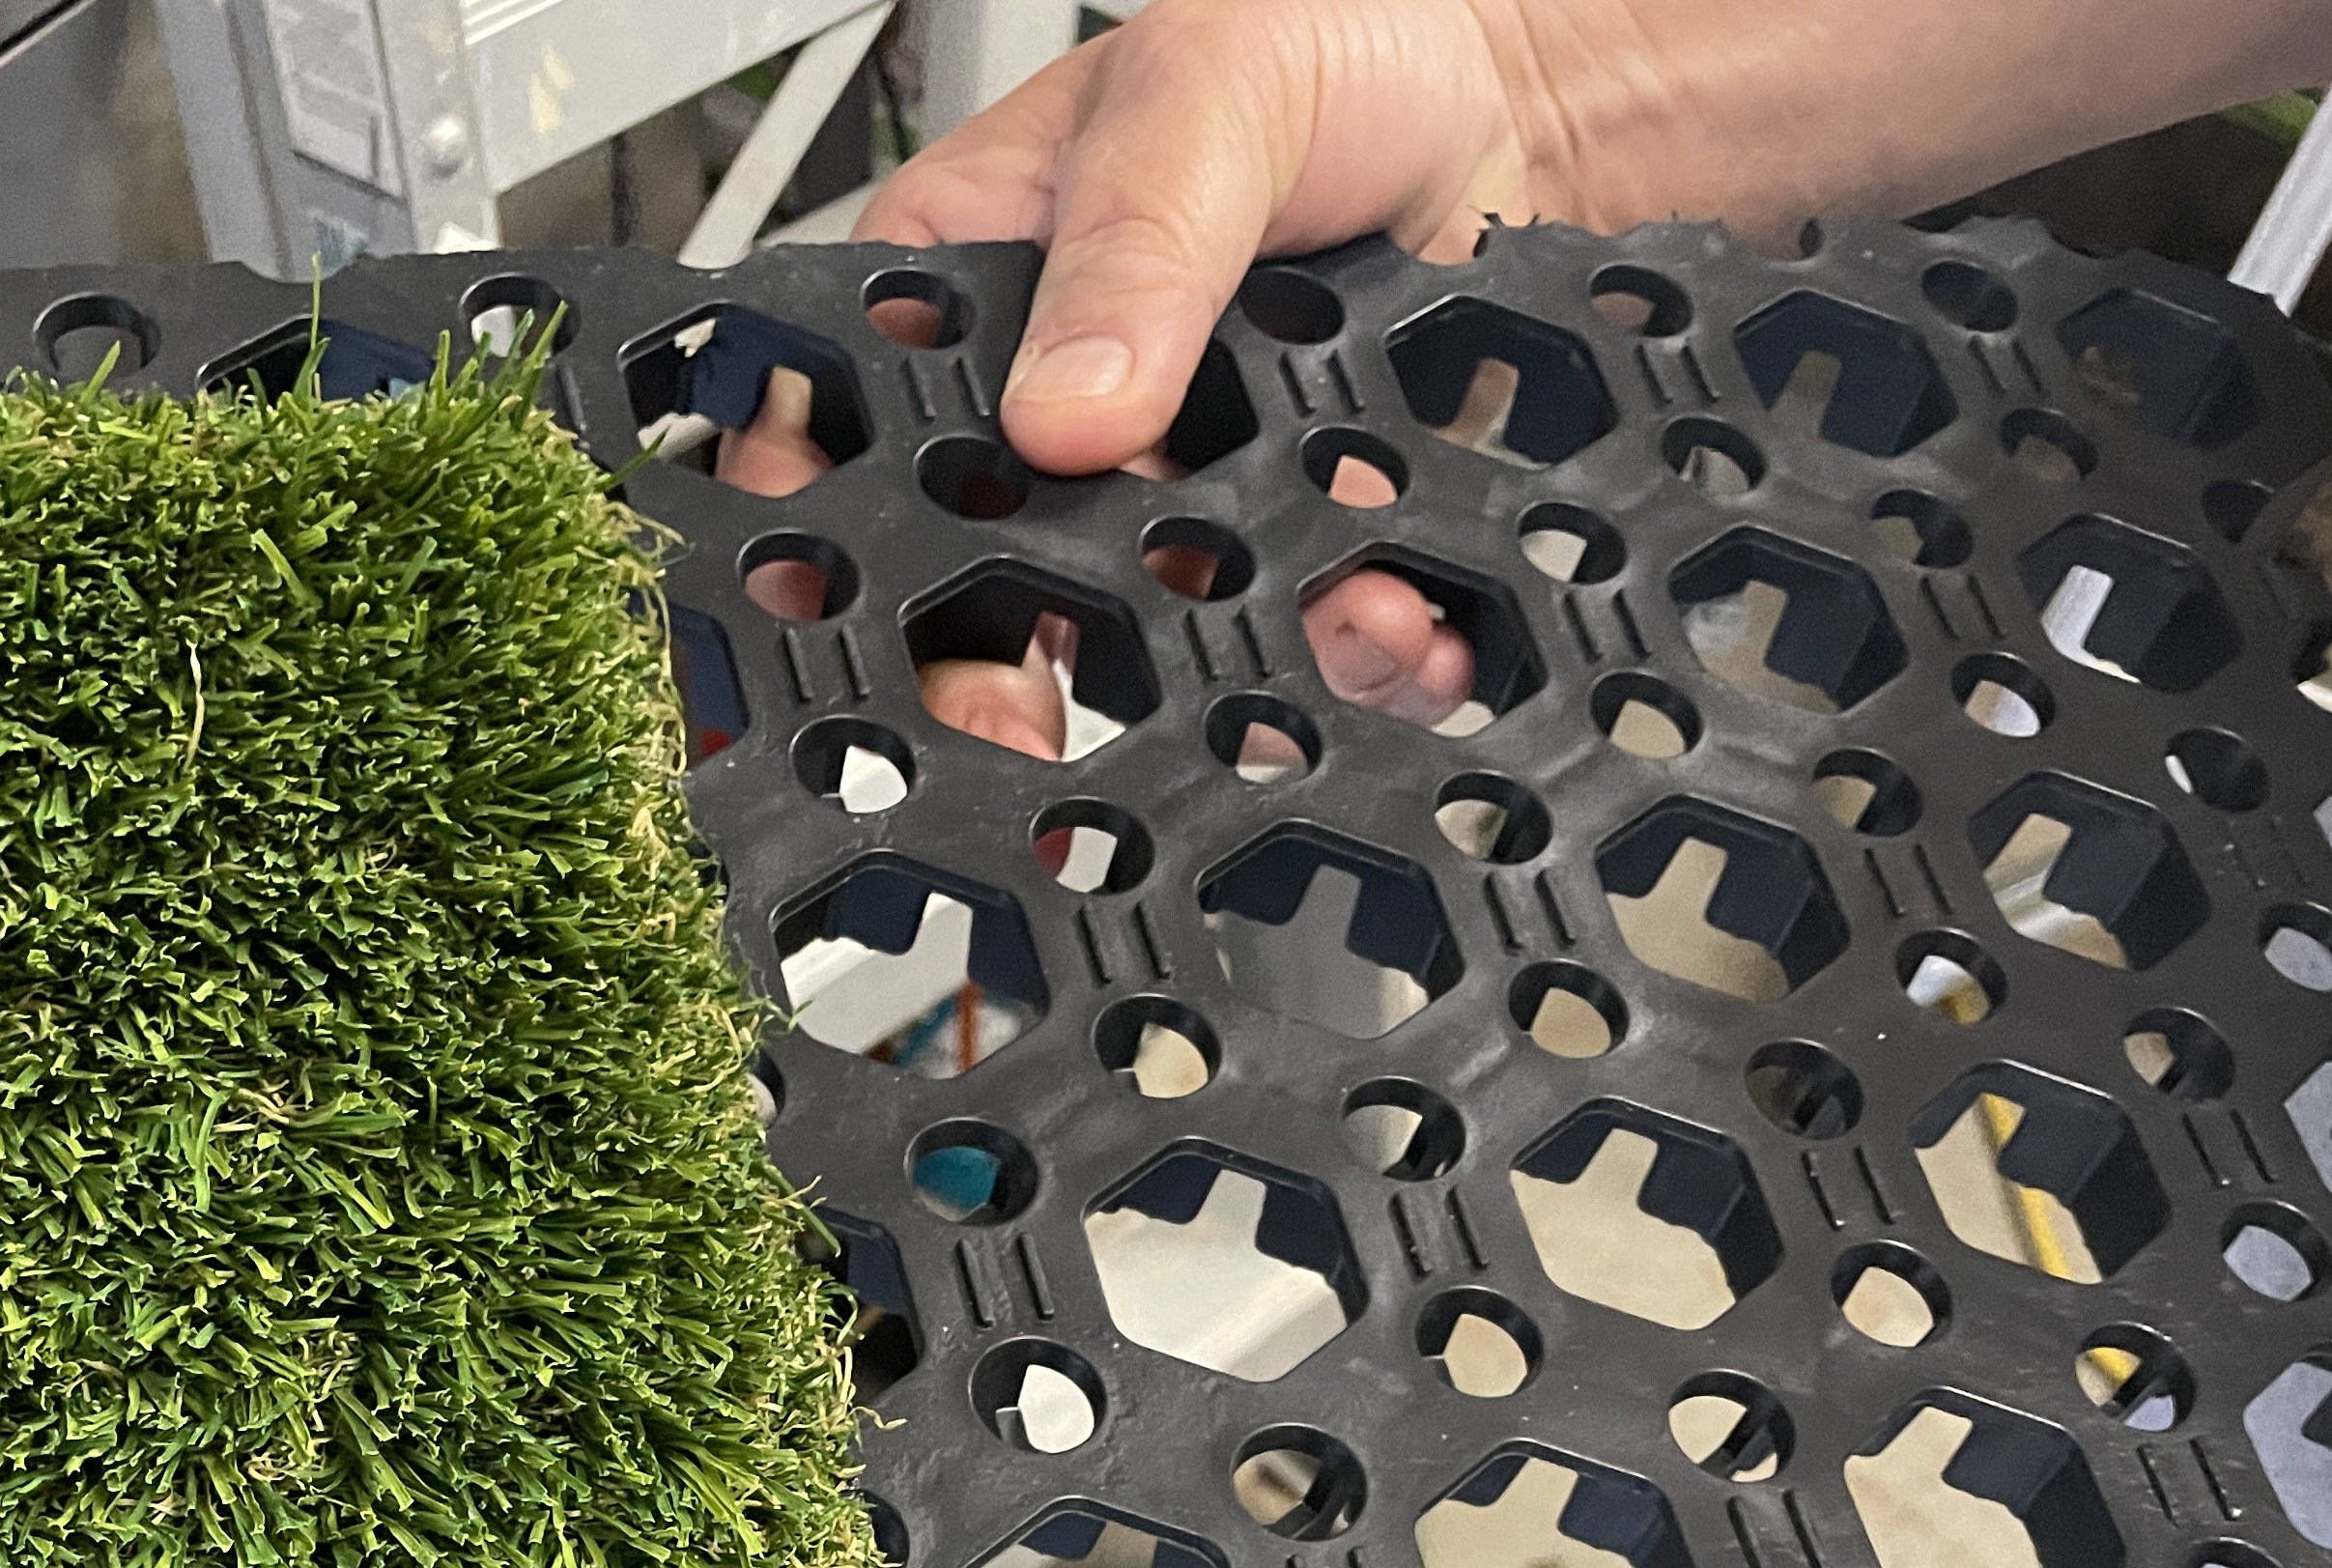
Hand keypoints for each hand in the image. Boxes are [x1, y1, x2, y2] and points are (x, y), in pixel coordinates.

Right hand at [712, 27, 1487, 739]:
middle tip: (1024, 734)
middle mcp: (1050, 409)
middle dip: (1001, 679)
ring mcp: (1166, 489)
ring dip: (1213, 670)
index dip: (816, 548)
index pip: (840, 434)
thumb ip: (1136, 245)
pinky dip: (1343, 653)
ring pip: (1141, 636)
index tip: (849, 635)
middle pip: (973, 584)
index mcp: (967, 289)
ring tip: (1298, 643)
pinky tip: (1391, 628)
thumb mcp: (1209, 95)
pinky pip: (1289, 637)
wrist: (1514, 95)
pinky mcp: (1277, 540)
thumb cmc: (1331, 34)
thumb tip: (1067, 409)